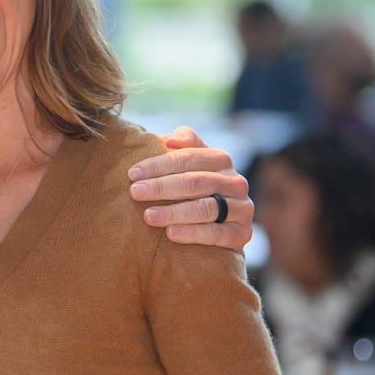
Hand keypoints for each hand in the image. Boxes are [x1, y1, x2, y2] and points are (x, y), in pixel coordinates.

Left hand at [128, 126, 252, 249]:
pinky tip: (170, 233)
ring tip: (148, 216)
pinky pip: (216, 234)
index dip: (158, 165)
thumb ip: (183, 144)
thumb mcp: (189, 163)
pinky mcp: (241, 234)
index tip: (133, 174)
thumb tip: (171, 140)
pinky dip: (192, 233)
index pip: (188, 158)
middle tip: (135, 192)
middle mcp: (235, 182)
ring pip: (205, 208)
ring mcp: (242, 208)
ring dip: (173, 212)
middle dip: (161, 187)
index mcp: (220, 159)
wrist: (218, 226)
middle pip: (195, 182)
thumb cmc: (194, 188)